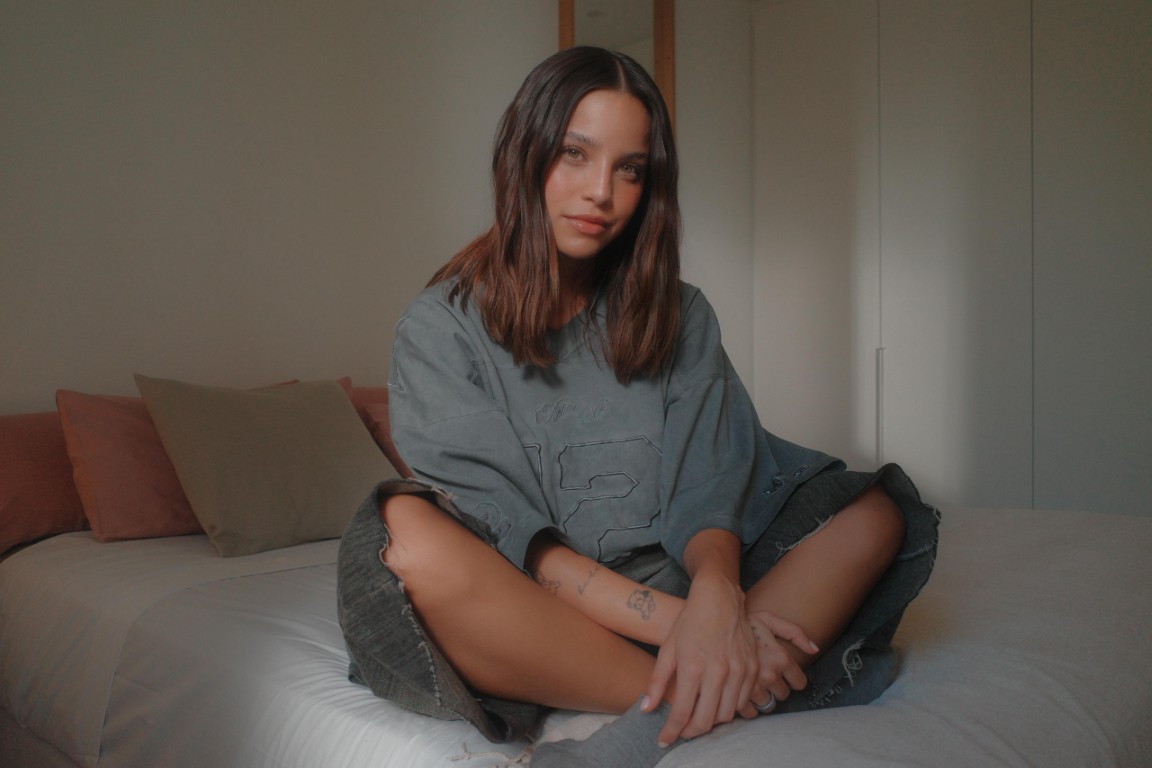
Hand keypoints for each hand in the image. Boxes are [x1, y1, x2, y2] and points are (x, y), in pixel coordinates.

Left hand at [643, 570, 757, 745]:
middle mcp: (718, 672)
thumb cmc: (690, 621)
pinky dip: (730, 708)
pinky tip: (718, 702)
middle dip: (692, 732)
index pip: (682, 713)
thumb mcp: (668, 649)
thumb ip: (657, 681)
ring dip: (711, 721)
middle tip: (682, 731)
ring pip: (726, 714)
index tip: (664, 740)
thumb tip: (646, 709)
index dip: (672, 731)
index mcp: (693, 667)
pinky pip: (743, 701)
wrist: (719, 598)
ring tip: (699, 715)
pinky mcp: (752, 668)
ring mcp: (739, 670)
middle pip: (707, 721)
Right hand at [737, 609, 817, 718]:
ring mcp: (753, 686)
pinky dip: (747, 707)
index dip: (792, 679)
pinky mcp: (736, 695)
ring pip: (767, 704)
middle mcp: (769, 674)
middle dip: (775, 688)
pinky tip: (741, 695)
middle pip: (782, 695)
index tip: (785, 676)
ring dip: (761, 698)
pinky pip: (749, 712)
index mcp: (780, 657)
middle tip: (765, 678)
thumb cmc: (741, 621)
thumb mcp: (769, 619)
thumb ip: (795, 633)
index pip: (799, 682)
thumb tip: (815, 650)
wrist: (711, 624)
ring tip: (752, 686)